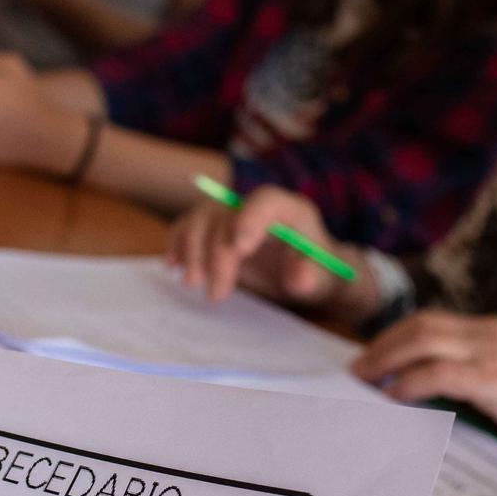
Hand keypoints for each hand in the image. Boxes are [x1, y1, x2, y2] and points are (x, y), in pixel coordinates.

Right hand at [166, 185, 367, 311]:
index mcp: (290, 210)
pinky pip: (189, 225)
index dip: (250, 219)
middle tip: (217, 294)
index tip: (240, 250)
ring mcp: (234, 215)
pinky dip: (178, 243)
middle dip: (217, 256)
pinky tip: (174, 266)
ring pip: (202, 218)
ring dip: (192, 249)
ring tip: (193, 284)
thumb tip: (298, 279)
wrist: (308, 272)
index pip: (266, 200)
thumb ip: (310, 276)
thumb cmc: (318, 271)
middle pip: (227, 217)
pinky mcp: (217, 228)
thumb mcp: (322, 278)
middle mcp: (257, 206)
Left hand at [352, 311, 496, 458]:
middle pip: (420, 324)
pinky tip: (394, 396)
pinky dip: (411, 382)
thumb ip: (468, 379)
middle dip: (381, 345)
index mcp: (492, 331)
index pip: (430, 322)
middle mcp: (491, 333)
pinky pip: (441, 373)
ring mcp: (495, 353)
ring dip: (386, 359)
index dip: (393, 338)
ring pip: (424, 340)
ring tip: (364, 381)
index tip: (368, 359)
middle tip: (355, 370)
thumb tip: (416, 392)